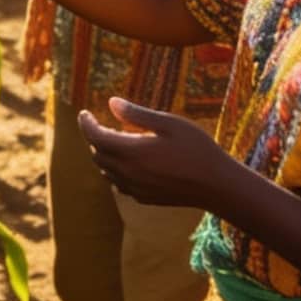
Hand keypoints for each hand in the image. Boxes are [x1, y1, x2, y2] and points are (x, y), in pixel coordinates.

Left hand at [77, 98, 232, 211]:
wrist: (217, 186)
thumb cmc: (197, 149)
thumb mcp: (169, 123)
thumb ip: (137, 114)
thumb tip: (111, 102)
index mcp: (132, 152)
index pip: (95, 137)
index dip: (86, 124)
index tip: (84, 113)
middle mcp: (128, 173)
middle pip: (97, 155)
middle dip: (94, 138)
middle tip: (102, 124)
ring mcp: (135, 189)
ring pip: (106, 171)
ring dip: (104, 155)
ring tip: (115, 140)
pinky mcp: (144, 199)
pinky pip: (118, 184)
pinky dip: (115, 170)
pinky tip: (129, 162)